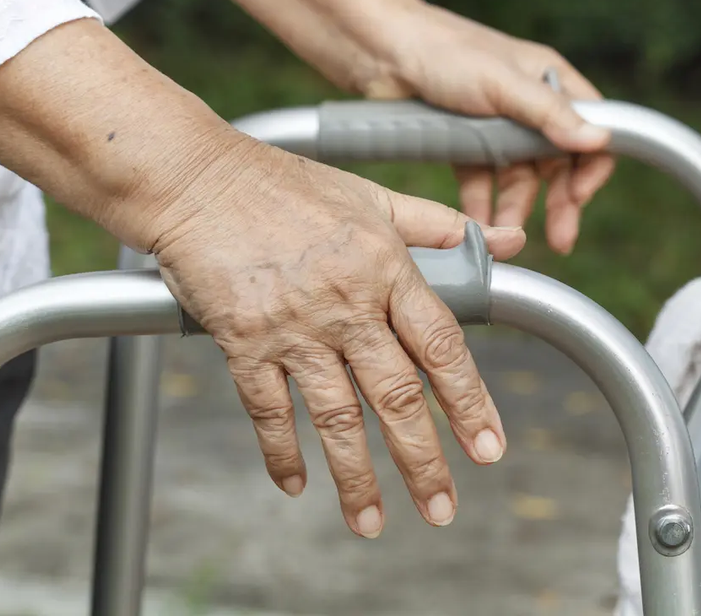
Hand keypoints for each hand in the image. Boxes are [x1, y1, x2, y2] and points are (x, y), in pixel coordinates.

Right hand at [149, 136, 525, 537]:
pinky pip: (267, 408)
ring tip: (371, 522)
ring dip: (356, 475)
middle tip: (441, 509)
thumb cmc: (283, 184)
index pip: (441, 345)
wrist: (195, 178)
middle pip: (394, 395)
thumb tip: (505, 242)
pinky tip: (296, 484)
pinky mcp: (242, 340)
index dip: (469, 400)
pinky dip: (281, 451)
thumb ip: (437, 225)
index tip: (488, 448)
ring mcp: (292, 326)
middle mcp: (344, 302)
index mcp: (384, 266)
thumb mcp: (370, 195)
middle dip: (422, 460)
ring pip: (335, 415)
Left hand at [363, 5, 614, 254]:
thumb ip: (547, 114)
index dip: (591, 164)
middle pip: (558, 161)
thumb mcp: (501, 83)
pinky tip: (478, 223)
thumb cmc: (444, 51)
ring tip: (508, 234)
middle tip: (561, 238)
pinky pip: (482, 180)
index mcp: (549, 79)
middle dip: (561, 200)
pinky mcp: (465, 143)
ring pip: (519, 176)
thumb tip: (597, 139)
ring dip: (517, 207)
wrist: (381, 53)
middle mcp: (528, 104)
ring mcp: (496, 125)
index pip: (590, 128)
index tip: (579, 196)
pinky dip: (482, 202)